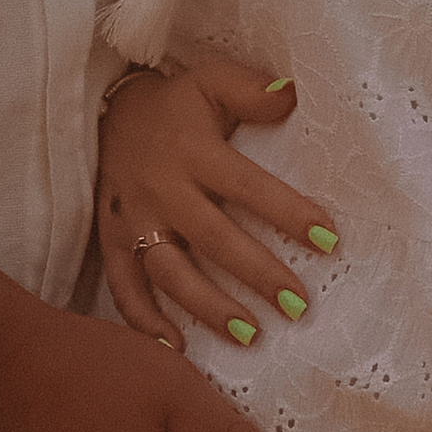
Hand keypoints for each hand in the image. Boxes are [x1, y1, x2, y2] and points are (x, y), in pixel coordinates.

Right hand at [99, 53, 341, 346]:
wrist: (102, 111)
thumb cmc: (174, 104)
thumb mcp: (210, 82)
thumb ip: (251, 90)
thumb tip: (293, 95)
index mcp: (193, 150)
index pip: (247, 185)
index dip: (287, 212)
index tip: (329, 241)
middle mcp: (162, 189)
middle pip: (213, 238)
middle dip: (257, 274)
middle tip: (298, 305)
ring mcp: (132, 219)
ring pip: (170, 272)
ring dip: (208, 307)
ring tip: (250, 336)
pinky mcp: (109, 240)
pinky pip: (123, 287)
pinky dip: (144, 322)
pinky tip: (176, 350)